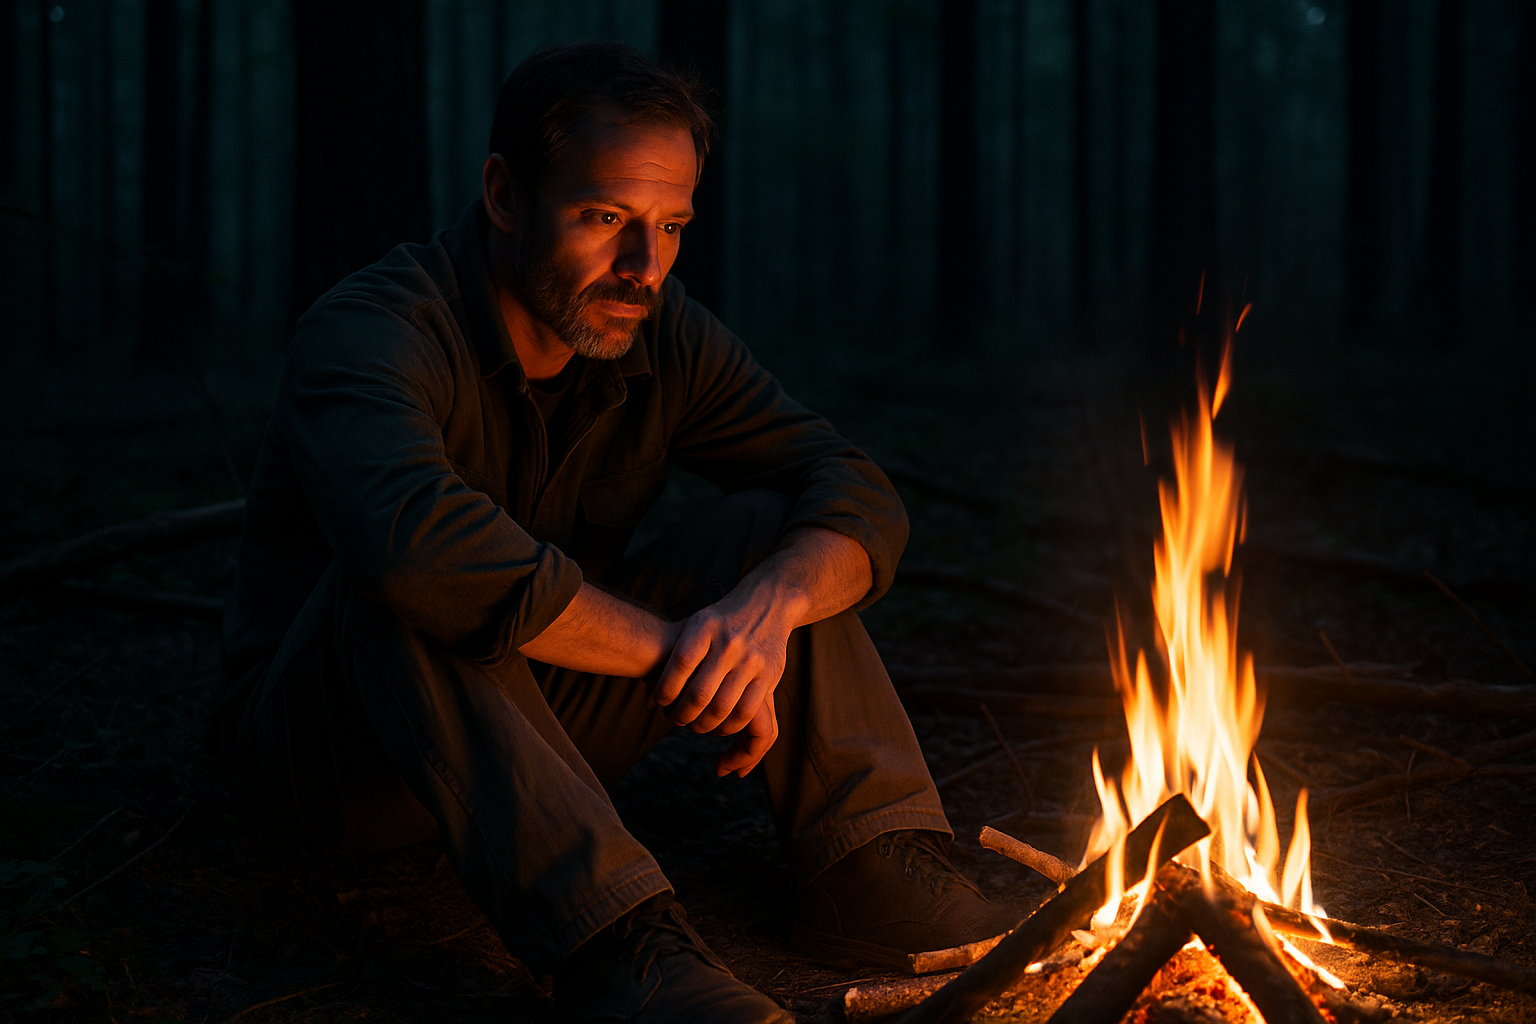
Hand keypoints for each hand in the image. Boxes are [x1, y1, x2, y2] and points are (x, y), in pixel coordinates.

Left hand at [652, 592, 794, 773]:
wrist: (767, 604)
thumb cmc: (720, 622)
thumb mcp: (697, 623)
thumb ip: (676, 655)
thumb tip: (649, 702)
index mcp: (706, 627)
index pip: (680, 664)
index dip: (665, 690)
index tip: (659, 702)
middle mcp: (729, 643)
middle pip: (700, 693)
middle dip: (682, 715)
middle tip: (675, 720)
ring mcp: (751, 660)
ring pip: (722, 707)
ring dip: (703, 725)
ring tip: (694, 726)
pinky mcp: (769, 675)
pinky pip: (746, 711)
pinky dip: (728, 727)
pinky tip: (719, 727)